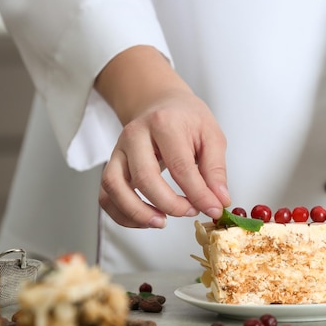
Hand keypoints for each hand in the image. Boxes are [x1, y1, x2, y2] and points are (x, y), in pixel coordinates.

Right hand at [95, 46, 230, 227]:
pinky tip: (146, 220)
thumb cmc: (186, 119)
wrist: (159, 103)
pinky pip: (106, 196)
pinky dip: (122, 215)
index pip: (180, 166)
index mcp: (164, 123)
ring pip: (115, 187)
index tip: (213, 209)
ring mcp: (118, 151)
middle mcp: (135, 135)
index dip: (198, 194)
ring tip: (162, 222)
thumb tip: (219, 201)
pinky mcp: (110, 166)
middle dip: (170, 204)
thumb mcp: (211, 136)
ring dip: (138, 212)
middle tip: (190, 211)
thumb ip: (215, 170)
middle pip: (144, 177)